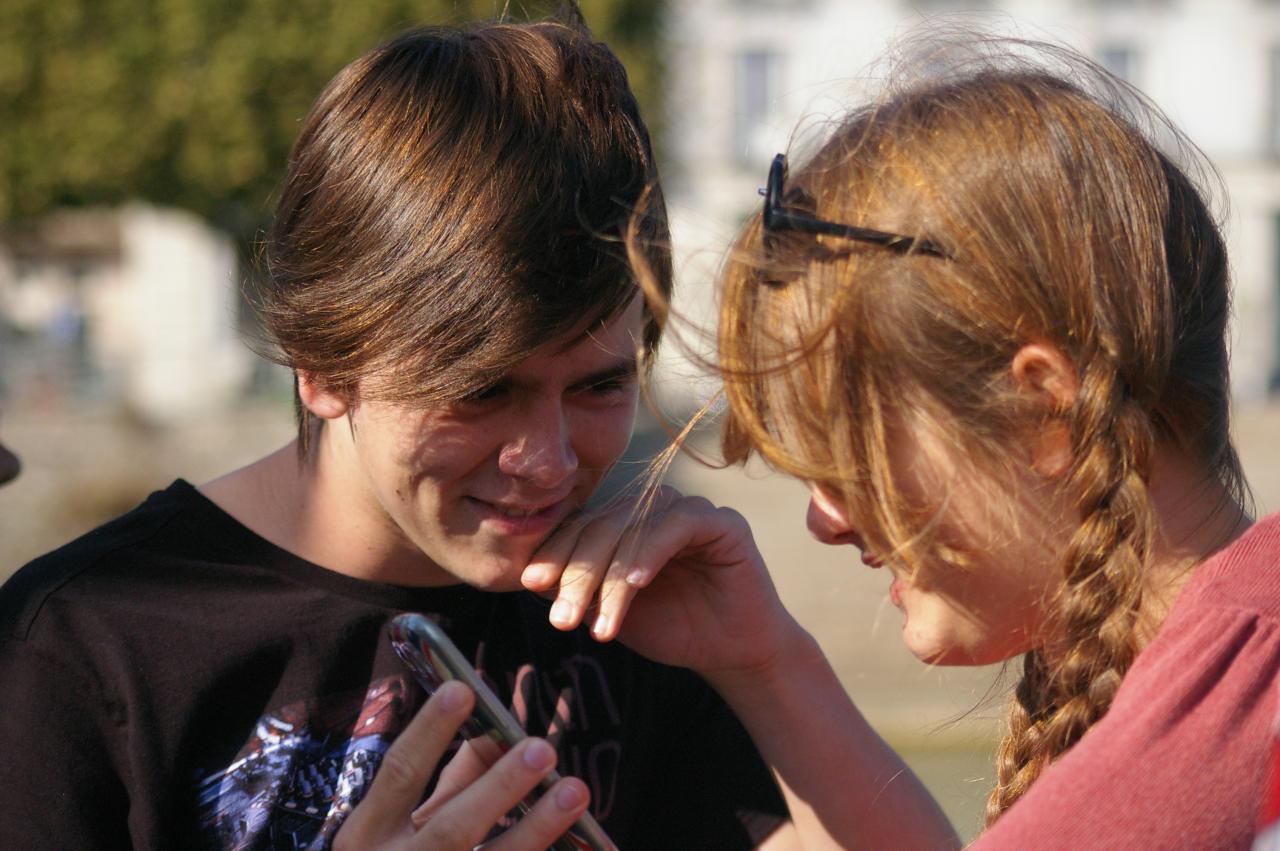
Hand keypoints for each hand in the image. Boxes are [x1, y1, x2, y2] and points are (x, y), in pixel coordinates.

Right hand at [334, 680, 590, 850]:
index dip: (429, 732)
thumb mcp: (405, 824)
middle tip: (542, 748)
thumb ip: (454, 779)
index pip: (399, 773)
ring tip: (575, 791)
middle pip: (452, 829)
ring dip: (536, 829)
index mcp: (368, 835)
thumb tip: (495, 731)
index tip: (462, 690)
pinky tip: (591, 847)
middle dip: (499, 788)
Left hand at [520, 487, 802, 680]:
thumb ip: (577, 589)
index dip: (555, 552)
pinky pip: (677, 526)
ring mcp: (688, 510)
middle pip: (603, 527)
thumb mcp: (611, 612)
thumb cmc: (672, 629)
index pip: (581, 527)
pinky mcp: (722, 522)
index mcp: (625, 523)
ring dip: (611, 577)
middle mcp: (653, 508)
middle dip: (579, 573)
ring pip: (634, 528)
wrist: (731, 653)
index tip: (531, 584)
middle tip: (562, 617)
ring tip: (599, 624)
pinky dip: (651, 553)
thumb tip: (530, 575)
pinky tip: (637, 584)